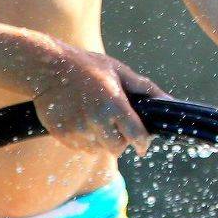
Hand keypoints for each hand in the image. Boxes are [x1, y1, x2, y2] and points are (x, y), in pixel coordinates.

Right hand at [31, 42, 170, 158]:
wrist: (48, 68)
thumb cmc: (88, 66)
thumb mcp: (120, 71)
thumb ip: (146, 88)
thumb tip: (169, 101)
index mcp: (113, 104)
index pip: (136, 135)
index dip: (143, 142)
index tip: (144, 144)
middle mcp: (95, 120)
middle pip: (118, 148)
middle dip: (122, 141)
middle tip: (118, 125)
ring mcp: (77, 130)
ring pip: (99, 150)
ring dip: (103, 141)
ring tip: (97, 119)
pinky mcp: (62, 135)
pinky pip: (82, 148)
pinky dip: (87, 141)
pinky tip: (83, 121)